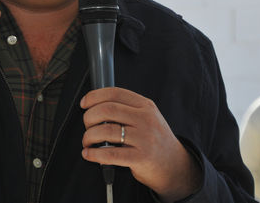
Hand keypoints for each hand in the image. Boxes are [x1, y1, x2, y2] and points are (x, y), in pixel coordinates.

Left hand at [80, 87, 201, 201]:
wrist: (175, 166)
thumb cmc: (154, 140)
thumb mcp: (147, 117)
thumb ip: (126, 109)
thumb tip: (94, 106)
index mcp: (145, 106)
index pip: (115, 93)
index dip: (94, 96)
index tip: (84, 103)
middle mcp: (146, 119)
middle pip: (107, 110)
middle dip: (89, 117)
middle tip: (86, 125)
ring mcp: (145, 138)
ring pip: (106, 131)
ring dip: (89, 136)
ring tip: (87, 142)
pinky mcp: (141, 158)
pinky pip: (111, 154)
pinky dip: (94, 154)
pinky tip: (89, 154)